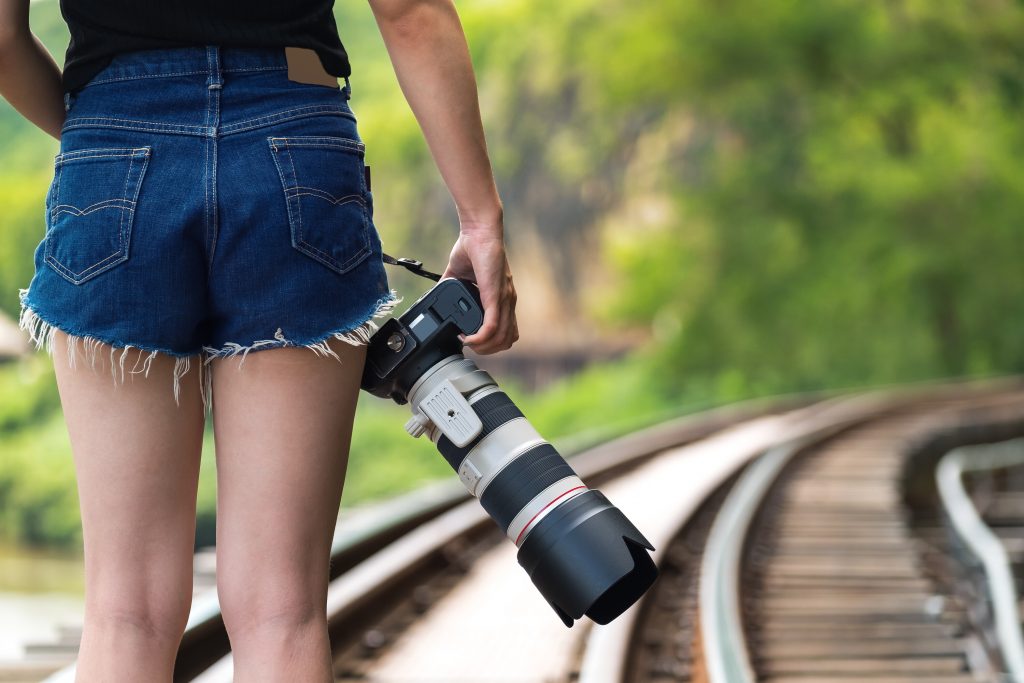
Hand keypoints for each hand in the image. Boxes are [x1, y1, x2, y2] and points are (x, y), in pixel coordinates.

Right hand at [440, 226, 517, 353]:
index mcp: (501, 299)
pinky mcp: (495, 296)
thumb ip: (451, 288)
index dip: (491, 342)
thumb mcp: (460, 276)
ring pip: (501, 338)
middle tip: (469, 344)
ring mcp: (503, 300)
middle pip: (507, 340)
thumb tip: (436, 296)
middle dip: (487, 349)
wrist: (478, 231)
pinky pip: (492, 327)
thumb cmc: (472, 248)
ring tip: (468, 342)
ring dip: (483, 347)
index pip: (507, 331)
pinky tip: (468, 338)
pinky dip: (480, 338)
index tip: (472, 339)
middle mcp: (507, 301)